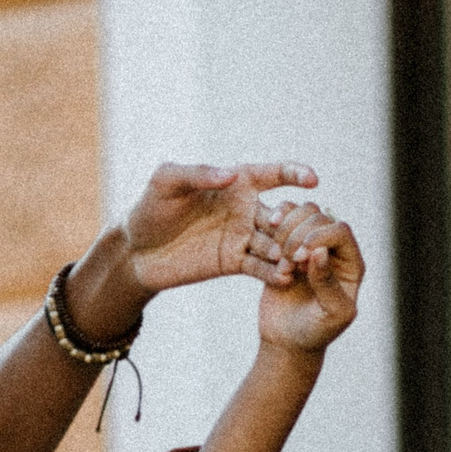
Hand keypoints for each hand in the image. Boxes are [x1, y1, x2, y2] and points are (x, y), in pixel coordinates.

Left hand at [124, 160, 318, 296]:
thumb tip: (230, 175)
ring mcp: (243, 237)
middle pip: (280, 214)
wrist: (137, 251)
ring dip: (287, 252)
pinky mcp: (235, 263)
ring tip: (294, 262)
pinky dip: (273, 273)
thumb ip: (198, 174)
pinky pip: (260, 268)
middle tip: (301, 236)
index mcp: (235, 182)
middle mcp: (245, 209)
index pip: (271, 174)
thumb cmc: (150, 207)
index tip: (313, 179)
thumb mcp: (166, 182)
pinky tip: (283, 278)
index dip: (294, 173)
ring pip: (274, 243)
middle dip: (294, 225)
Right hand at [255, 201, 361, 354]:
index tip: (300, 258)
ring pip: (303, 212)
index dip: (319, 237)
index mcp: (352, 264)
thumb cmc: (316, 331)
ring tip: (278, 259)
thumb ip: (329, 284)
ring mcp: (311, 243)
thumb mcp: (331, 315)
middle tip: (288, 264)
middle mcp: (334, 249)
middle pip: (319, 218)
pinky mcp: (289, 243)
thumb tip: (320, 251)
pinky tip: (268, 237)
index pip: (340, 231)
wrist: (289, 339)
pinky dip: (274, 223)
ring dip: (285, 231)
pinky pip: (284, 218)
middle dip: (298, 236)